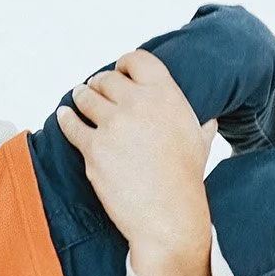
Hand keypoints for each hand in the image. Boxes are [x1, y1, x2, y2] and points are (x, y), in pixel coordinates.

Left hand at [57, 50, 217, 275]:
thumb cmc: (186, 181)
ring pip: (86, 98)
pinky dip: (65, 118)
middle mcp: (138, 104)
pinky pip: (71, 125)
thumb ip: (200, 125)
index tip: (118, 71)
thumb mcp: (200, 143)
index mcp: (166, 95)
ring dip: (81, 96)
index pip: (137, 60)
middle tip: (95, 88)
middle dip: (99, 83)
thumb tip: (210, 121)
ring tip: (78, 97)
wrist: (168, 215)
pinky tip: (64, 115)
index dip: (124, 64)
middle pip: (106, 79)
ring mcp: (113, 125)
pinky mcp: (93, 148)